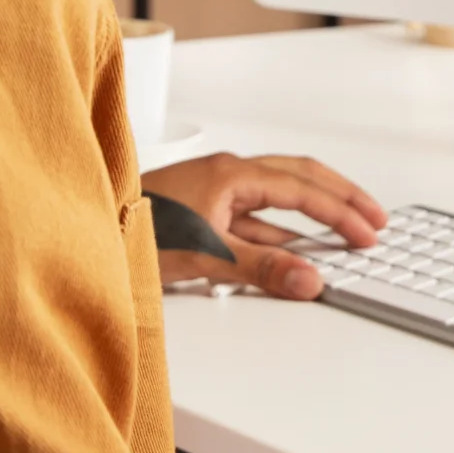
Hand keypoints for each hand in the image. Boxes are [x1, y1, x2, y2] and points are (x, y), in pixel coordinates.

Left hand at [140, 153, 386, 298]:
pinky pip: (255, 218)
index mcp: (230, 174)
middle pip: (300, 177)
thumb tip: (311, 278)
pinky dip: (282, 234)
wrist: (78, 232)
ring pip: (278, 197)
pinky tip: (294, 253)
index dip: (341, 212)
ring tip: (346, 234)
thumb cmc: (128, 231)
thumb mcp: (204, 255)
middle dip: (340, 198)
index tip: (368, 234)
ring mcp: (213, 191)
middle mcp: (225, 174)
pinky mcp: (202, 212)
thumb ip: (262, 269)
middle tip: (375, 218)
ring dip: (313, 215)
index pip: (302, 189)